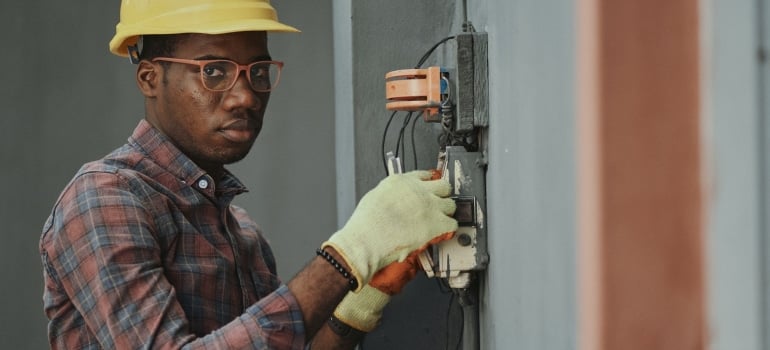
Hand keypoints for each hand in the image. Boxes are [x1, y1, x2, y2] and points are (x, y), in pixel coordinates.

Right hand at [322, 170, 456, 289]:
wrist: (367, 240)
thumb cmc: (366, 224)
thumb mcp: (376, 196)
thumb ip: (393, 194)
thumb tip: (400, 200)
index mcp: (402, 181)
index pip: (424, 175)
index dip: (428, 184)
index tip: (429, 189)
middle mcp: (418, 189)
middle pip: (444, 186)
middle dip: (441, 196)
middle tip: (437, 205)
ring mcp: (429, 206)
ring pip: (451, 205)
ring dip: (445, 213)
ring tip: (438, 221)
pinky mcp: (436, 223)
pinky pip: (452, 223)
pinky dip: (448, 229)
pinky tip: (440, 232)